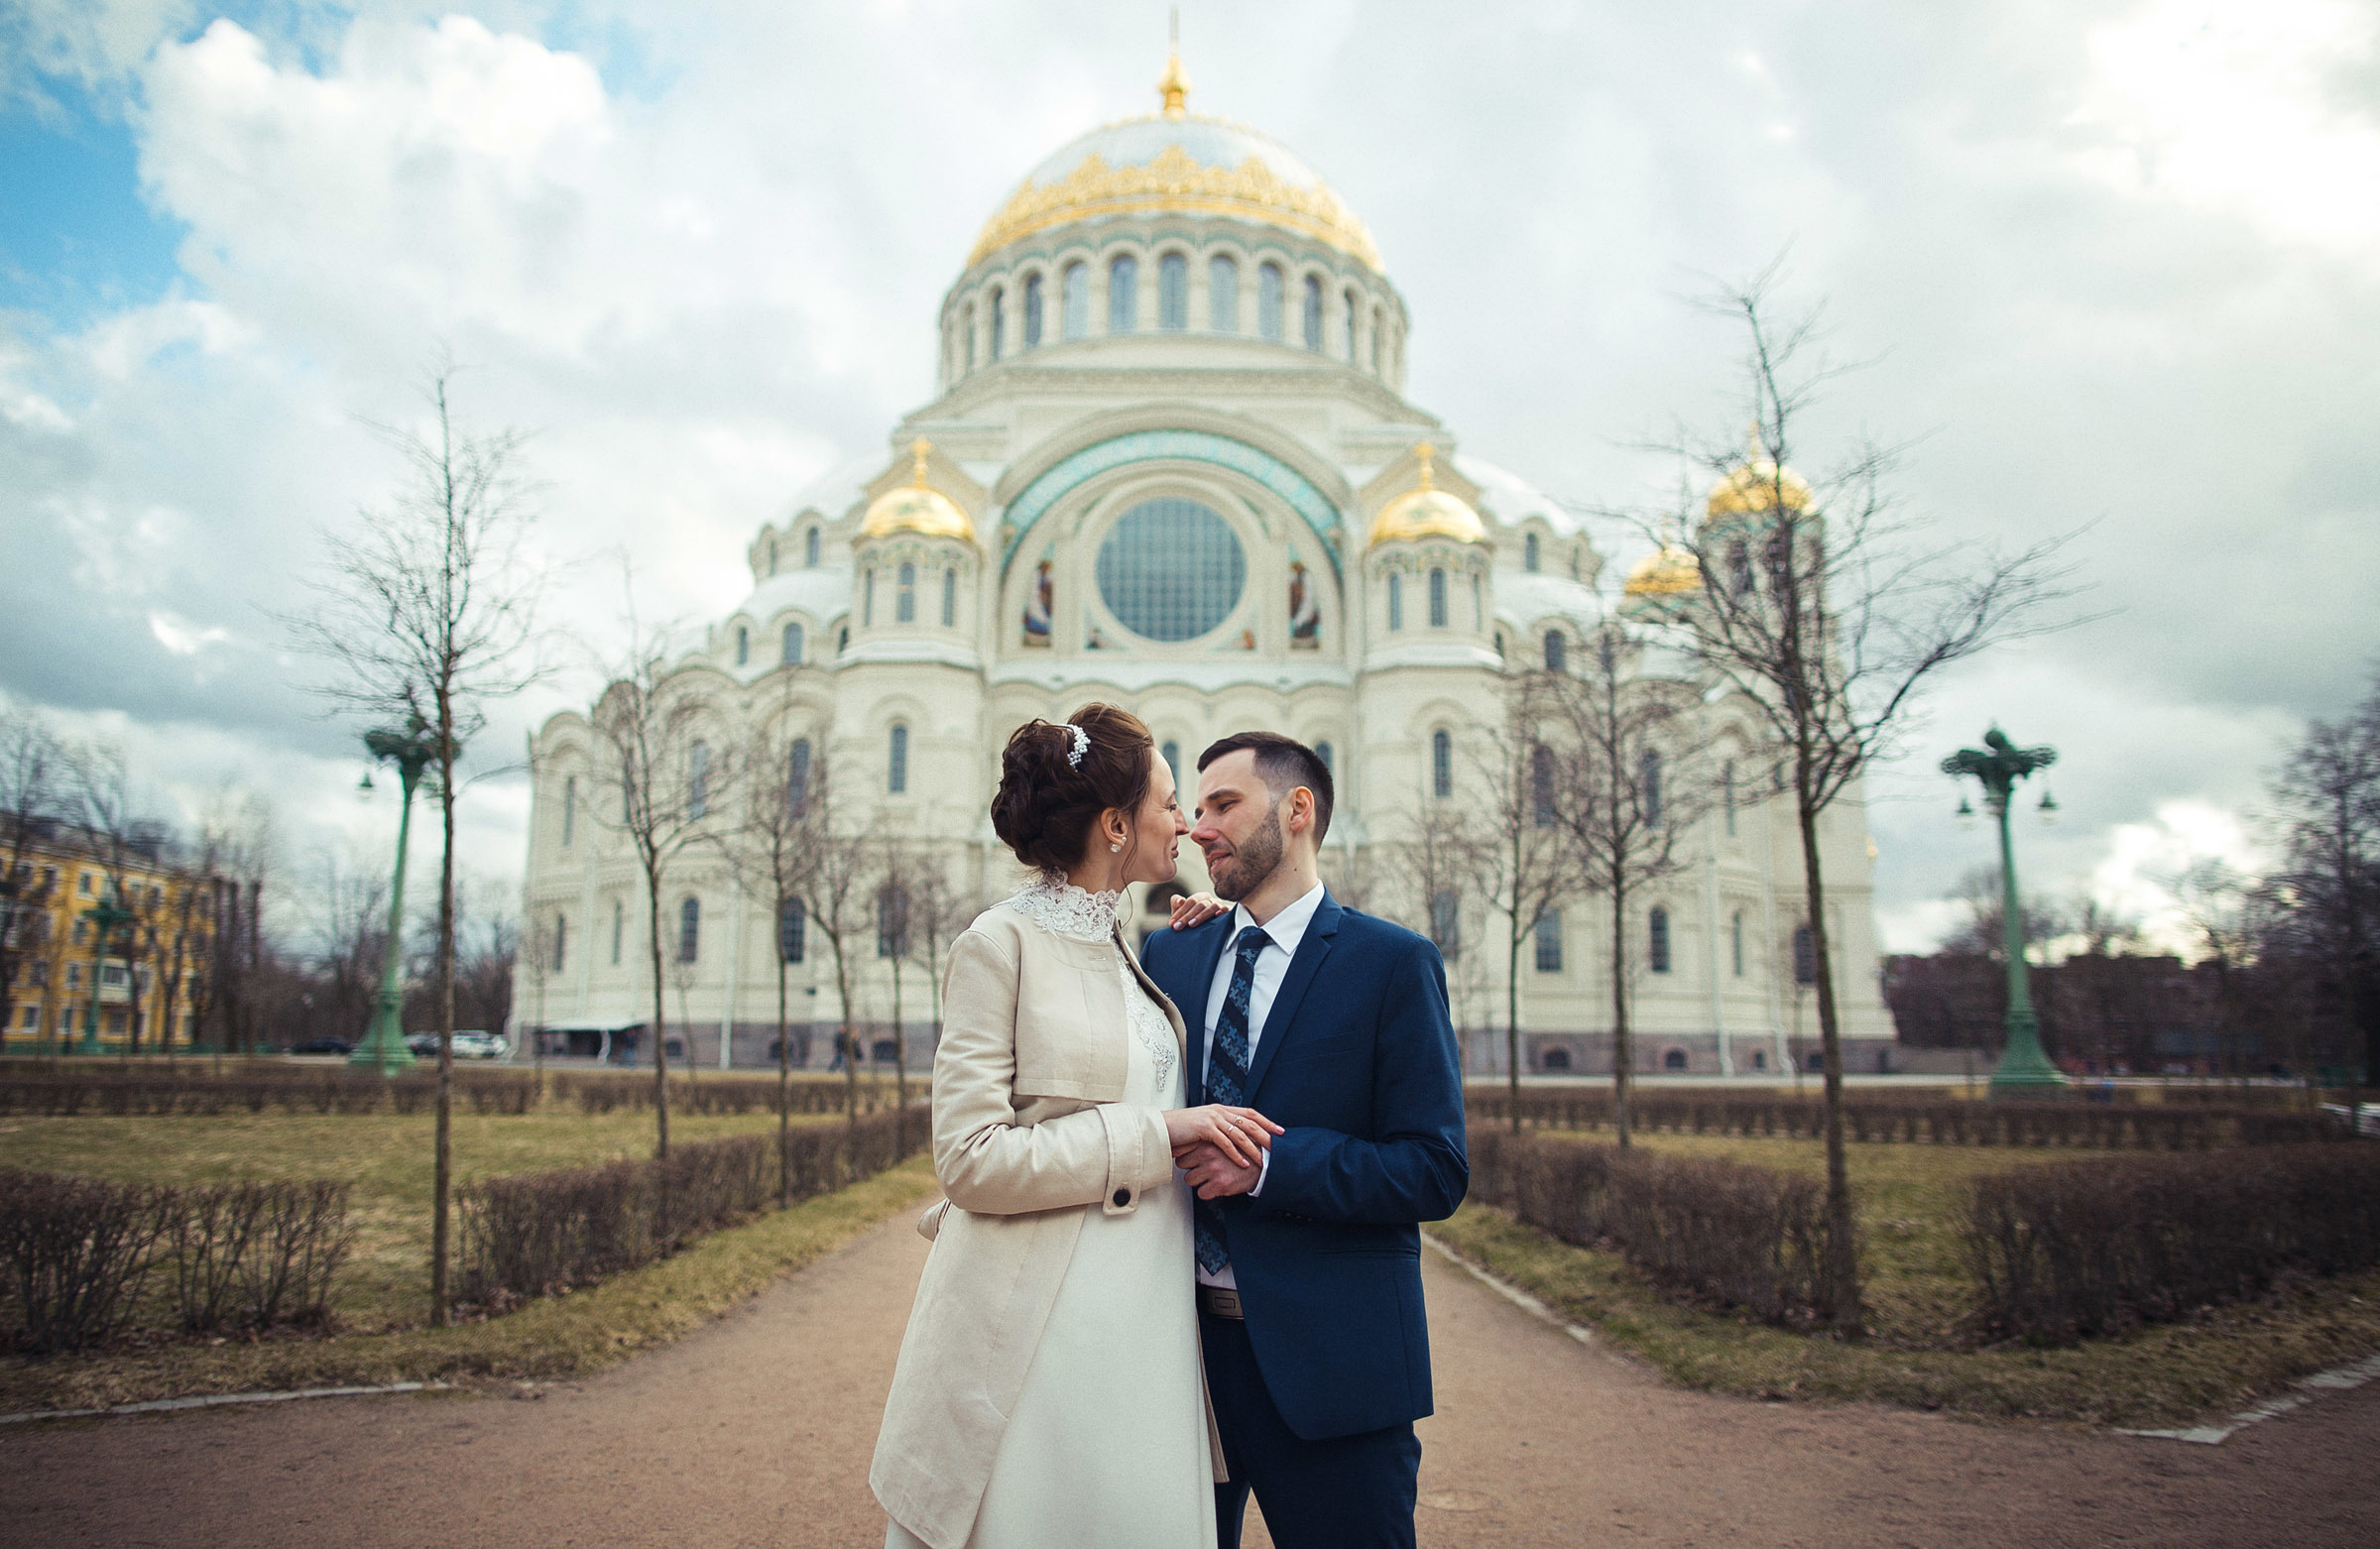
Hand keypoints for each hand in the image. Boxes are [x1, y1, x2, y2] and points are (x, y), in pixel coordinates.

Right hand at [1162, 1104, 1282, 1167]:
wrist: (1163, 1128)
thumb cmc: (1182, 1130)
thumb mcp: (1203, 1125)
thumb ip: (1218, 1127)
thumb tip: (1233, 1137)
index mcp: (1221, 1109)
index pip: (1249, 1113)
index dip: (1265, 1121)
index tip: (1279, 1130)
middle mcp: (1219, 1111)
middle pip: (1248, 1122)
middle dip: (1265, 1133)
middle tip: (1278, 1144)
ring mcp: (1212, 1119)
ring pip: (1239, 1133)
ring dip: (1253, 1148)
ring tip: (1263, 1159)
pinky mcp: (1205, 1129)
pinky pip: (1225, 1143)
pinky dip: (1236, 1154)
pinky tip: (1244, 1163)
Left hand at [1169, 891, 1230, 929]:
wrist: (1204, 936)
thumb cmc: (1192, 922)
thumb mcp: (1182, 914)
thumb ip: (1177, 904)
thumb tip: (1180, 900)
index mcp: (1200, 898)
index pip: (1190, 902)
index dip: (1180, 912)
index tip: (1172, 923)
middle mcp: (1210, 900)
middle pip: (1199, 905)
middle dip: (1187, 916)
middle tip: (1177, 927)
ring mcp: (1219, 906)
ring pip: (1211, 907)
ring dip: (1201, 916)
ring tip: (1191, 925)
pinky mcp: (1228, 912)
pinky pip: (1226, 909)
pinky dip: (1222, 911)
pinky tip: (1217, 915)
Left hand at [1179, 1140, 1263, 1198]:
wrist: (1264, 1162)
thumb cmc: (1243, 1150)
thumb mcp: (1224, 1138)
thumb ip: (1207, 1139)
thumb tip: (1187, 1142)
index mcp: (1208, 1141)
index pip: (1181, 1148)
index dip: (1184, 1154)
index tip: (1185, 1157)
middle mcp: (1208, 1154)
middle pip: (1182, 1164)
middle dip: (1190, 1167)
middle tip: (1201, 1168)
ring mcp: (1213, 1169)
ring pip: (1189, 1179)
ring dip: (1198, 1180)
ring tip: (1210, 1177)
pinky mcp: (1220, 1184)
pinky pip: (1201, 1193)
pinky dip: (1207, 1192)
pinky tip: (1216, 1186)